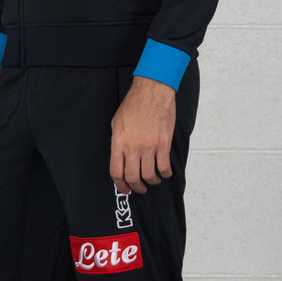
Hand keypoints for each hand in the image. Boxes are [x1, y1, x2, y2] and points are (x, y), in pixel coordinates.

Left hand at [110, 75, 175, 193]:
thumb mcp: (116, 123)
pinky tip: (164, 172)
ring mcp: (149, 146)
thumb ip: (118, 142)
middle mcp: (133, 147)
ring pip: (149, 175)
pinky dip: (165, 173)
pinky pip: (164, 166)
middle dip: (136, 187)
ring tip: (153, 180)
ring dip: (151, 181)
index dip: (120, 184)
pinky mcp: (163, 144)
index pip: (116, 172)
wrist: (152, 92)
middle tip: (139, 188)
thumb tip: (120, 157)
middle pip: (133, 177)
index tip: (124, 188)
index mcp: (119, 143)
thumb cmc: (134, 104)